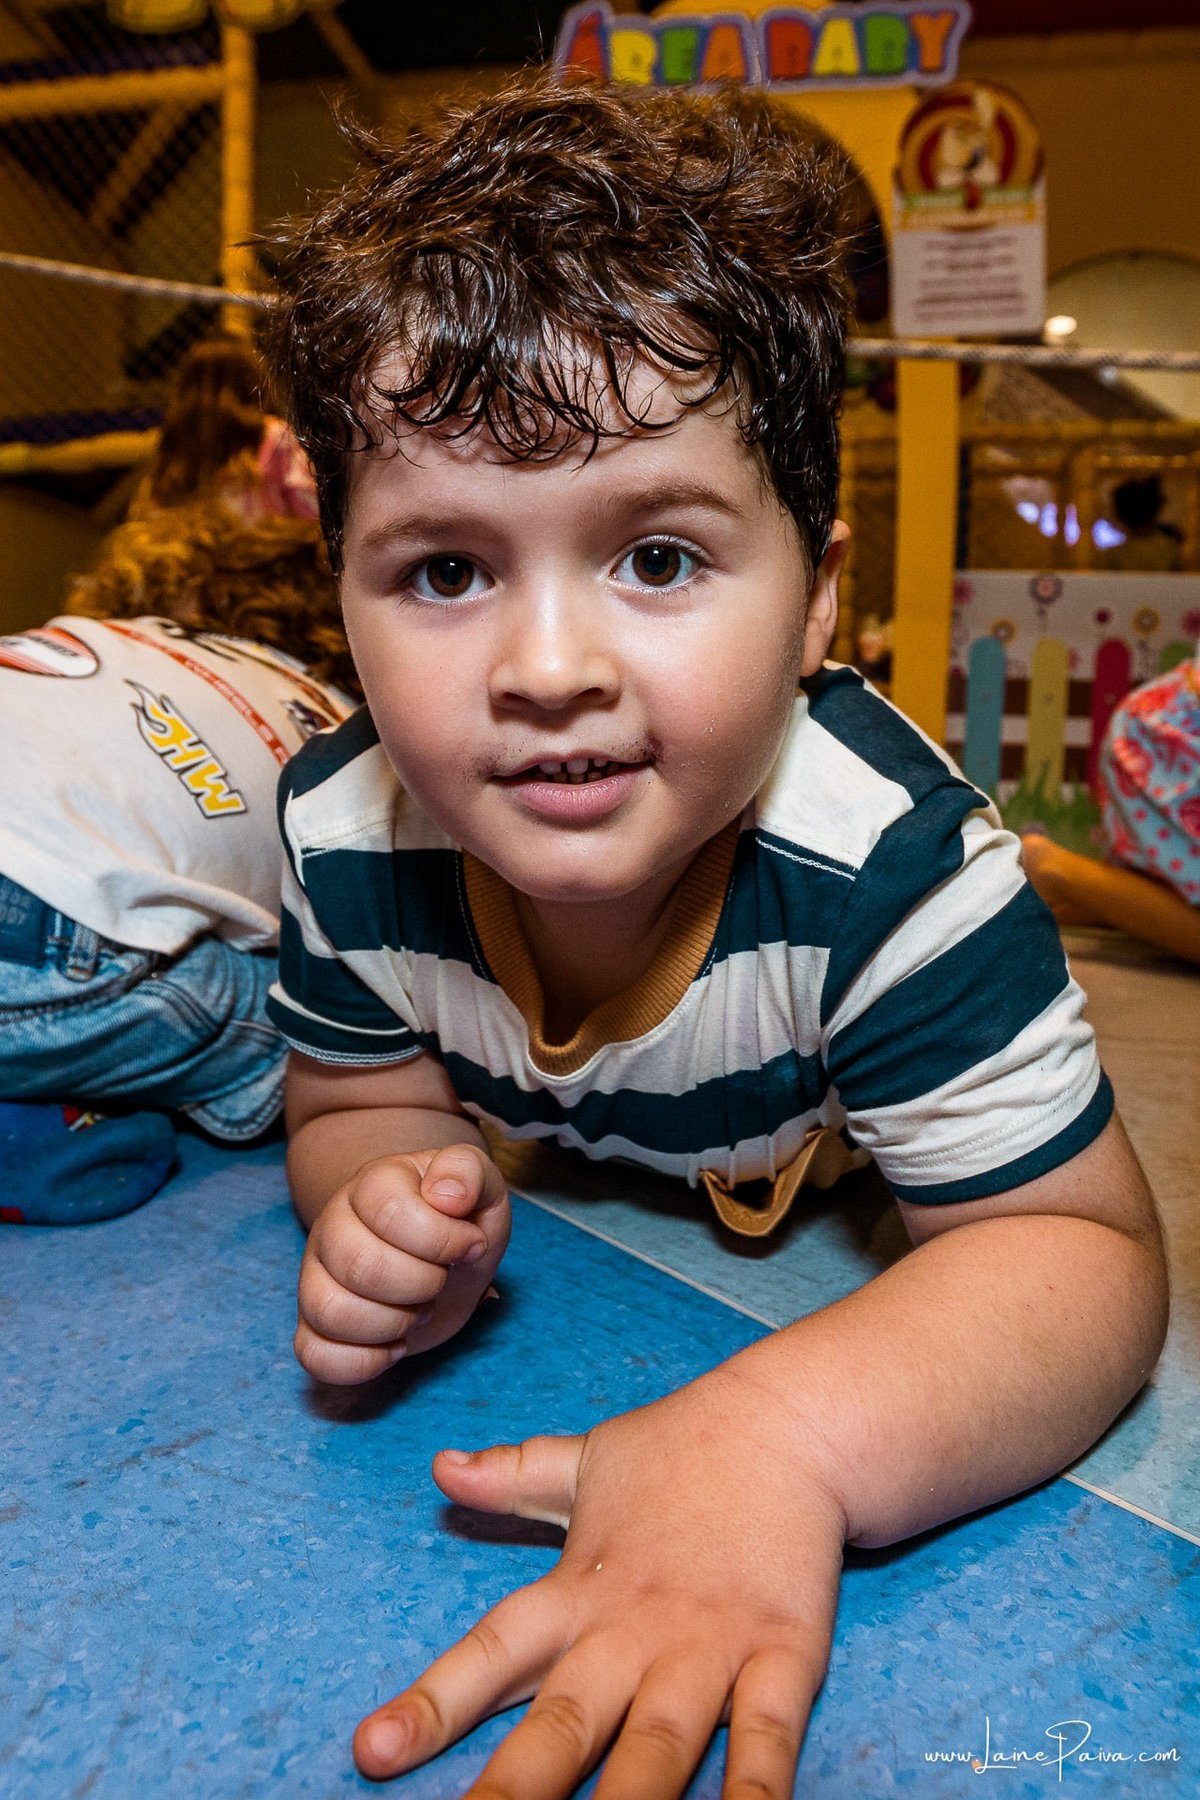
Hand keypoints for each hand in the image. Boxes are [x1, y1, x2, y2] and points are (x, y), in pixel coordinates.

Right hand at [295, 1144, 509, 1383]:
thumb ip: (468, 1171)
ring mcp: (316, 1276)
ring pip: (331, 1313)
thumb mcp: (480, 1185)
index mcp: (372, 1185)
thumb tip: (447, 1196)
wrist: (442, 1254)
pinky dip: (363, 1363)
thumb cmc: (459, 1220)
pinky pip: (314, 1355)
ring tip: (418, 1312)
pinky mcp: (313, 1324)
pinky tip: (394, 1347)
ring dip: (393, 1325)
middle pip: (361, 1267)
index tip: (471, 1244)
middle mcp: (334, 1227)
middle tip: (441, 1280)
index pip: (390, 1212)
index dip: (442, 1239)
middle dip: (422, 1285)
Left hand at [352, 1369, 846, 1796]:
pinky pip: (767, 1736)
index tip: (372, 1752)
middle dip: (515, 1790)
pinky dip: (754, 1790)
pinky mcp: (783, 1653)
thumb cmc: (682, 1448)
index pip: (492, 1652)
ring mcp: (708, 1644)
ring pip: (658, 1748)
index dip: (432, 1704)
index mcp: (578, 1589)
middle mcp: (633, 1627)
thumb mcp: (587, 1460)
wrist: (792, 1419)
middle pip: (565, 1724)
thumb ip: (514, 1476)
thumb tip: (440, 1466)